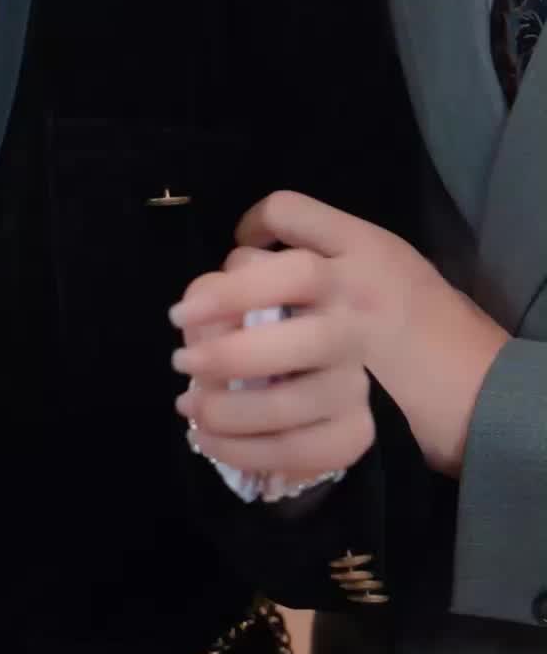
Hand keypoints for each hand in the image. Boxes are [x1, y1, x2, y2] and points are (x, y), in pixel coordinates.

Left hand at [170, 193, 508, 478]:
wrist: (473, 379)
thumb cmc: (406, 311)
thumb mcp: (374, 261)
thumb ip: (313, 260)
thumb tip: (231, 270)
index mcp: (362, 248)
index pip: (295, 212)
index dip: (252, 223)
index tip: (234, 246)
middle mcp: (362, 295)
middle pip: (289, 280)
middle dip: (223, 300)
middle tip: (179, 325)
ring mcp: (362, 359)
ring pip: (291, 365)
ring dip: (229, 384)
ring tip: (187, 395)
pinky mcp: (361, 419)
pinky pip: (300, 435)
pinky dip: (248, 441)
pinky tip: (212, 435)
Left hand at [170, 232, 374, 484]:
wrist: (378, 360)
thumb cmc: (299, 304)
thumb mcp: (273, 273)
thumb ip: (237, 276)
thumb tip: (198, 305)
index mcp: (336, 278)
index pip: (297, 275)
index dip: (235, 292)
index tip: (179, 314)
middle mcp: (353, 331)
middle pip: (302, 343)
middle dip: (230, 356)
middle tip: (183, 362)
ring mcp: (357, 385)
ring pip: (291, 407)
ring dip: (227, 412)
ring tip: (189, 406)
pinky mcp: (356, 431)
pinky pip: (298, 452)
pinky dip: (244, 452)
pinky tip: (209, 439)